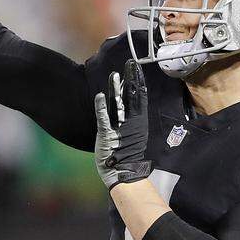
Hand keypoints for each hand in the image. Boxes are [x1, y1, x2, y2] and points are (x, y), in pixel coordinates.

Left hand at [94, 59, 151, 189]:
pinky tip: (101, 95)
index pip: (138, 98)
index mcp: (137, 122)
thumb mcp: (131, 136)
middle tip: (130, 64)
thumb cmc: (125, 156)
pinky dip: (102, 106)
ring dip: (116, 89)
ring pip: (118, 104)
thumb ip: (129, 122)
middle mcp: (130, 123)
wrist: (123, 175)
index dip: (137, 81)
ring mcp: (119, 128)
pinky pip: (104, 118)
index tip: (136, 68)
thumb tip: (127, 108)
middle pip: (130, 97)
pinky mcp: (107, 134)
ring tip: (115, 75)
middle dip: (130, 79)